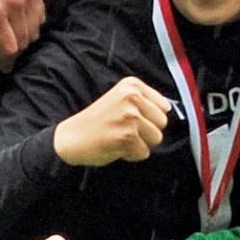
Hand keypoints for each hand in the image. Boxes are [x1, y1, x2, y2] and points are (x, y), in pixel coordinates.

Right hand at [53, 77, 172, 168]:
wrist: (71, 138)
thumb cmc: (97, 121)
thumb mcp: (120, 99)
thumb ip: (143, 101)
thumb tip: (168, 108)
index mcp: (131, 85)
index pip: (164, 106)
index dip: (150, 118)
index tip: (131, 118)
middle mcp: (132, 98)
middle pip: (162, 123)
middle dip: (147, 131)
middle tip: (124, 129)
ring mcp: (130, 117)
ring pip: (156, 138)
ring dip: (140, 143)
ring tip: (120, 136)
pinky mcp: (127, 137)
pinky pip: (144, 152)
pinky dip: (132, 154)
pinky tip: (115, 145)